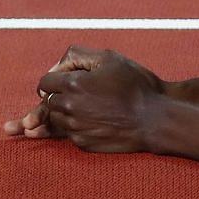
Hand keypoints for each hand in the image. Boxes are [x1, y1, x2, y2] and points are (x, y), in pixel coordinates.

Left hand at [4, 46, 164, 153]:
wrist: (154, 120)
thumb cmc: (135, 86)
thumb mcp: (111, 58)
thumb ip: (78, 55)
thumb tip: (57, 66)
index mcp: (73, 85)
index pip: (45, 82)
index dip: (56, 79)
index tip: (70, 79)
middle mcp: (68, 107)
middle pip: (48, 101)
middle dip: (60, 95)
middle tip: (83, 93)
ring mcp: (74, 127)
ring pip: (56, 118)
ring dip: (66, 111)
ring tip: (90, 106)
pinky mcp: (81, 143)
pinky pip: (68, 133)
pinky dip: (76, 126)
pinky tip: (95, 119)